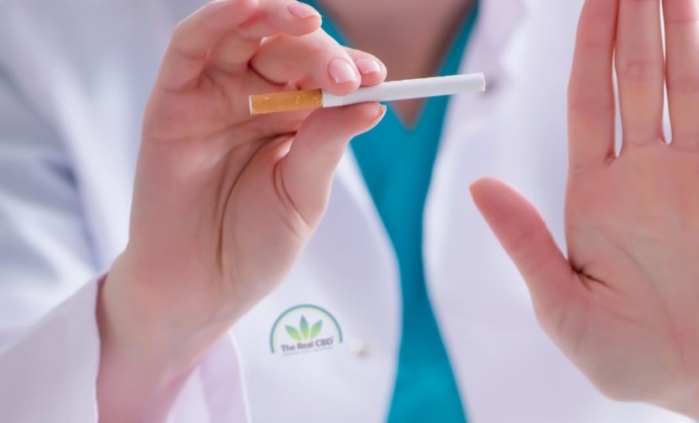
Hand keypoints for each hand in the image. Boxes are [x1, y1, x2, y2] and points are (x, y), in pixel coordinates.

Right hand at [98, 0, 386, 418]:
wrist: (200, 290)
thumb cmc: (253, 246)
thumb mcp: (304, 197)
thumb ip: (326, 146)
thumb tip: (372, 103)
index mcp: (295, 118)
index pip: (326, 75)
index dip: (353, 69)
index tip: (379, 77)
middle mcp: (255, 98)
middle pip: (290, 49)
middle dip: (324, 54)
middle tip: (348, 75)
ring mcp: (213, 95)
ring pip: (245, 34)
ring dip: (276, 17)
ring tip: (307, 20)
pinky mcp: (172, 99)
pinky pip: (191, 45)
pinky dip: (219, 18)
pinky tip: (250, 7)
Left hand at [472, 0, 698, 419]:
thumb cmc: (625, 355)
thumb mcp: (562, 307)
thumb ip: (526, 244)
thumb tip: (479, 186)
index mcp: (595, 190)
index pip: (589, 99)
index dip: (590, 45)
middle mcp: (645, 172)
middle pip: (638, 78)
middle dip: (637, 20)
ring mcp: (696, 178)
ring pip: (687, 88)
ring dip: (682, 33)